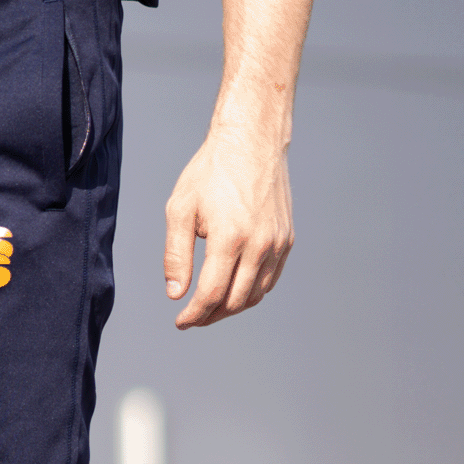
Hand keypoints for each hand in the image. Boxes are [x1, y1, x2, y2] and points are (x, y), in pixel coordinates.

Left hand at [163, 126, 293, 328]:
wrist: (251, 141)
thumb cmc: (209, 172)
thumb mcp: (180, 210)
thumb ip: (175, 255)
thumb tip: (176, 294)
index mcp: (230, 238)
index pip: (212, 294)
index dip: (194, 314)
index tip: (180, 322)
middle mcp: (259, 245)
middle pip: (235, 301)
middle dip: (211, 316)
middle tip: (192, 317)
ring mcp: (278, 243)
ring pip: (256, 294)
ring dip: (231, 307)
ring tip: (209, 307)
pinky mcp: (287, 238)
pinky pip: (270, 279)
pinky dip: (251, 292)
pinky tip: (233, 290)